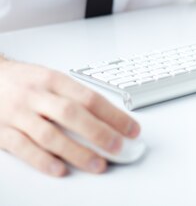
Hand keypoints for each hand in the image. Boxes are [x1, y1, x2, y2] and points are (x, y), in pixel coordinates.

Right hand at [0, 58, 139, 175]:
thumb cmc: (23, 81)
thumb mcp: (49, 78)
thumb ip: (73, 97)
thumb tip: (107, 117)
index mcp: (53, 80)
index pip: (89, 97)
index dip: (113, 114)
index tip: (131, 128)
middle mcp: (37, 95)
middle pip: (72, 114)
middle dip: (99, 132)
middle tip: (119, 147)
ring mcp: (19, 114)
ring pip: (50, 134)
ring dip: (77, 152)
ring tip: (97, 164)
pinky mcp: (2, 131)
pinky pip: (24, 148)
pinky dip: (43, 161)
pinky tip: (60, 170)